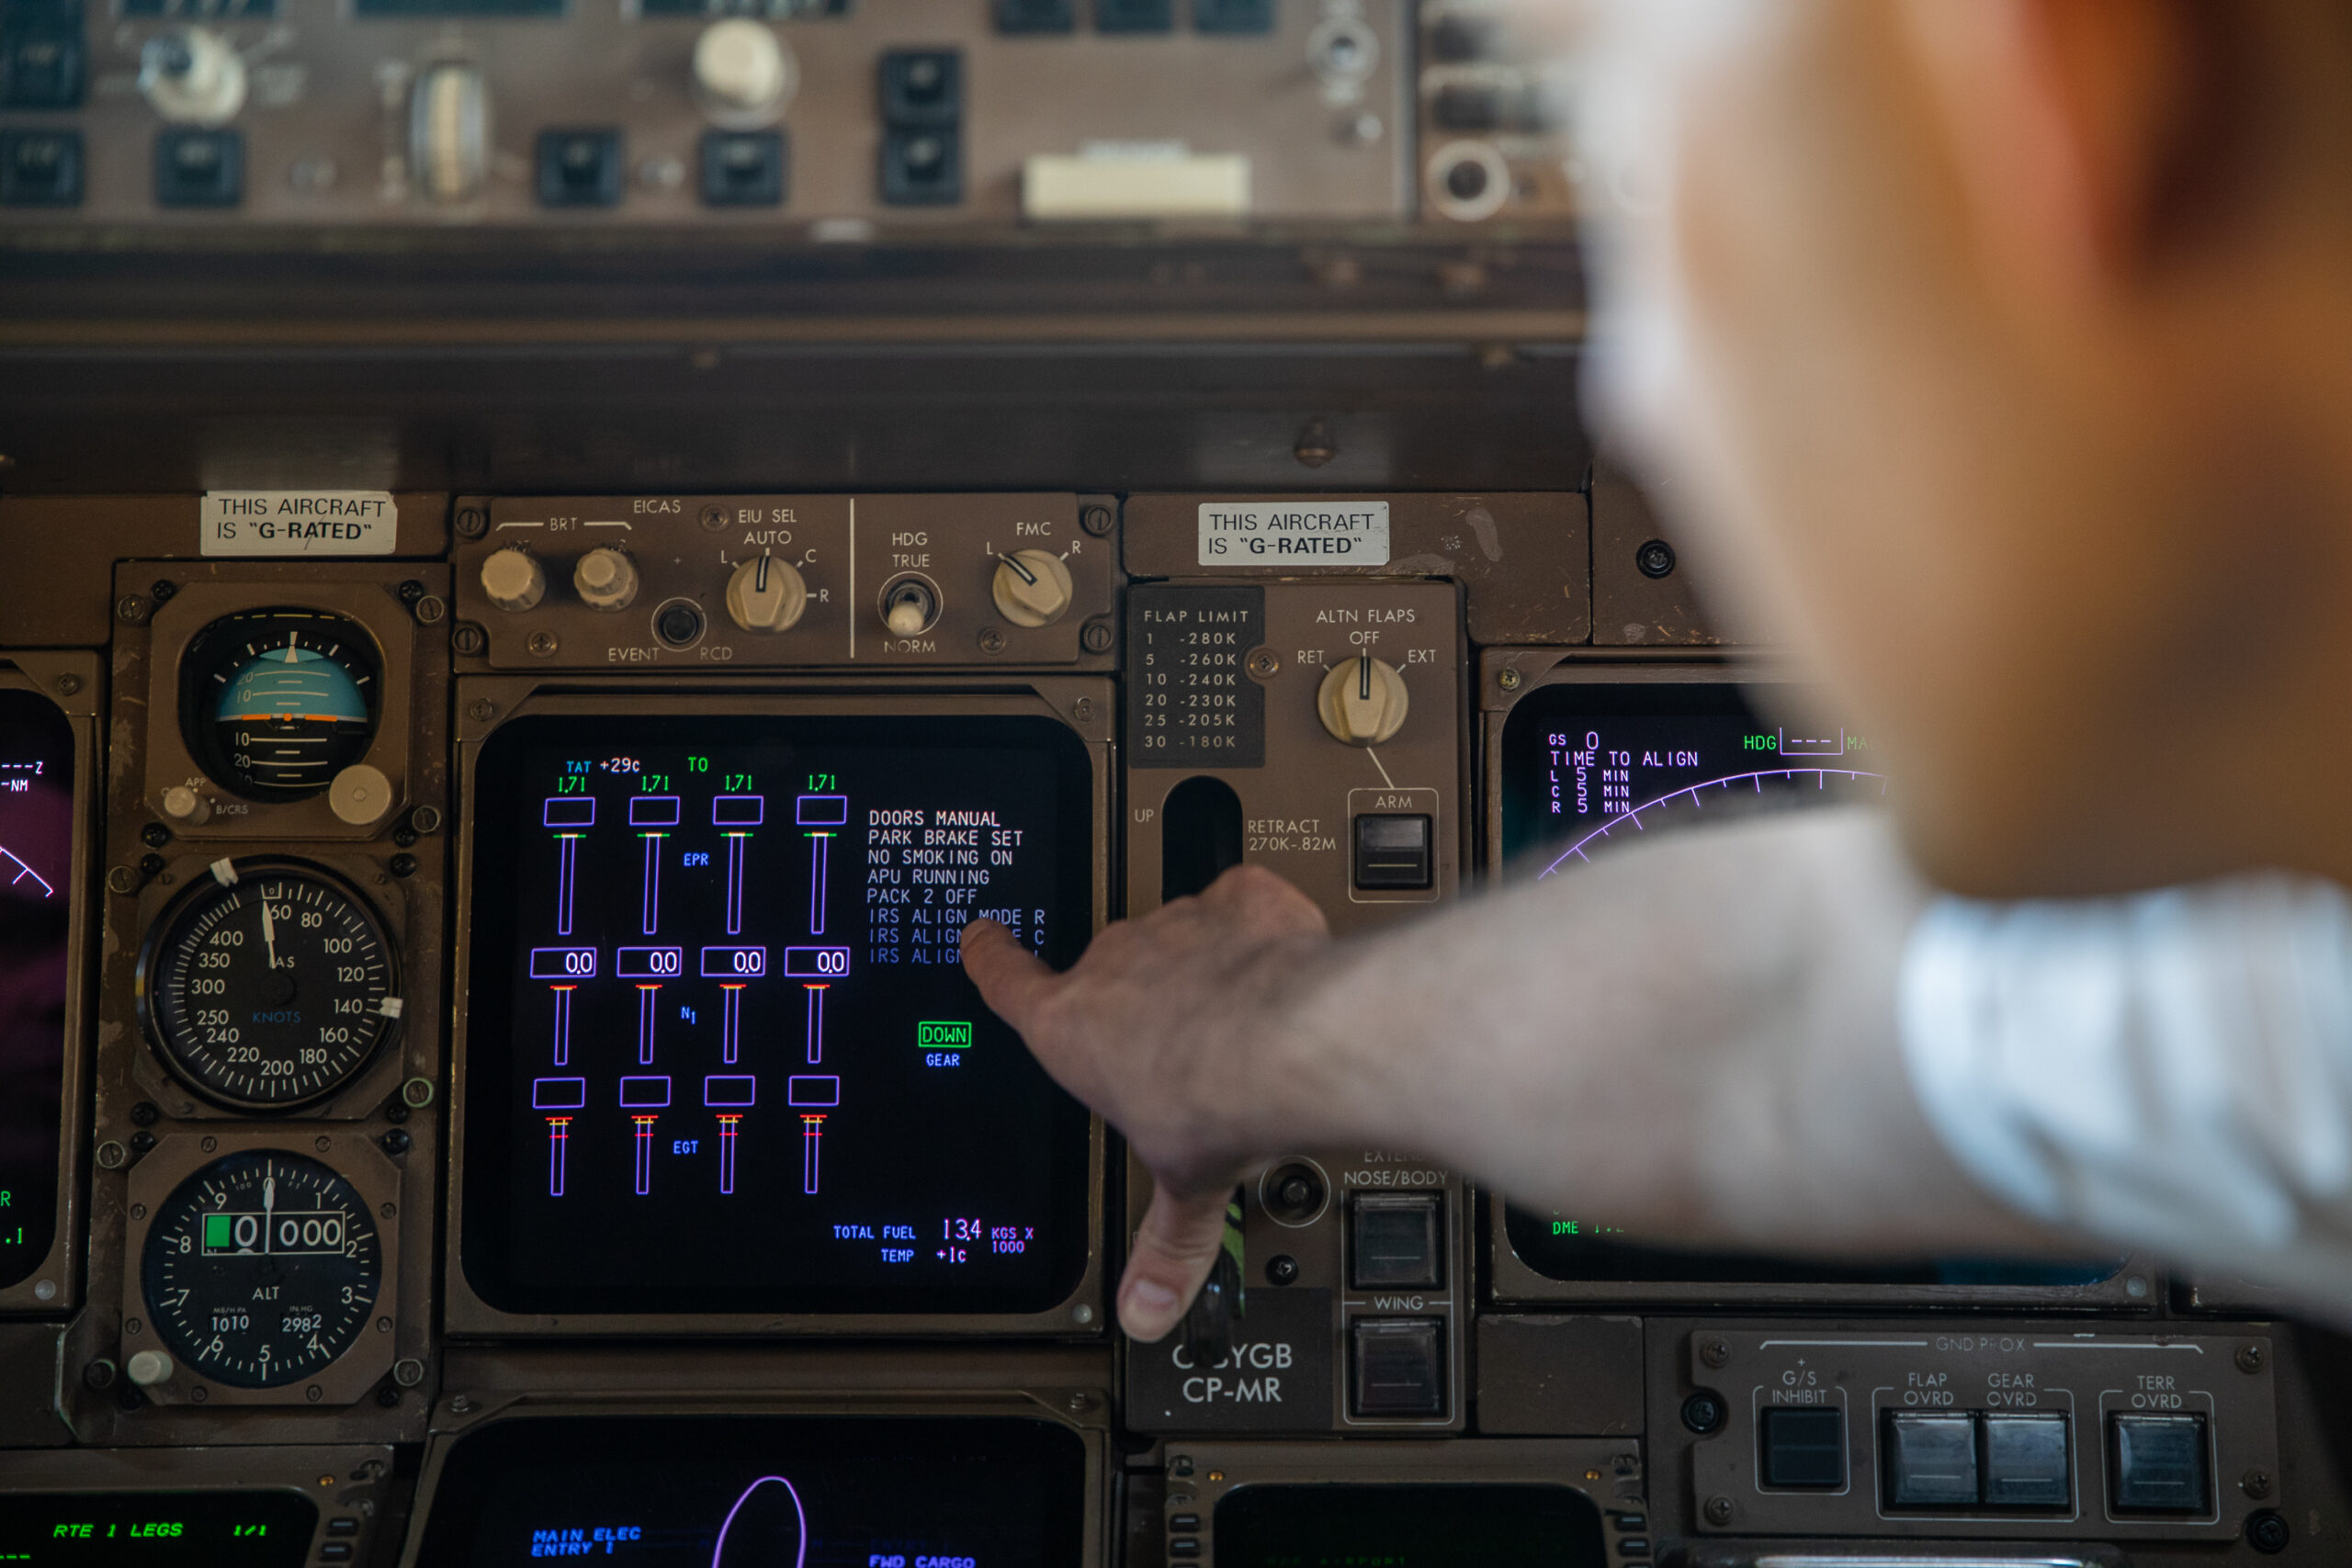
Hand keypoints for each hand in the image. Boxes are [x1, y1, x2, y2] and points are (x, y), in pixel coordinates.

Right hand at [962, 864, 1333, 1341]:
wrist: (1289, 1041)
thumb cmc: (1216, 1102)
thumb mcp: (1185, 1189)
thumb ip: (1164, 1249)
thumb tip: (1146, 1312)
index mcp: (1073, 1030)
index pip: (1009, 983)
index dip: (992, 958)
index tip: (981, 936)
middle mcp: (1115, 966)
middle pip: (1114, 969)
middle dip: (1145, 997)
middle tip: (1189, 1042)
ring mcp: (1175, 926)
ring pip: (1182, 937)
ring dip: (1207, 966)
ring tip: (1251, 1016)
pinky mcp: (1238, 899)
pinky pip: (1241, 905)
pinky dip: (1260, 929)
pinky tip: (1282, 965)